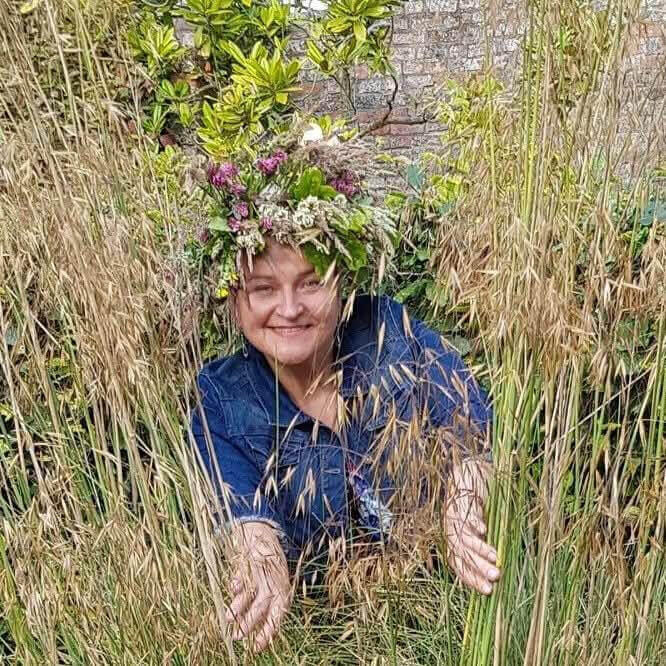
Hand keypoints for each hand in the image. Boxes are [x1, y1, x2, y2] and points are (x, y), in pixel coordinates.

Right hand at [224, 522, 291, 653]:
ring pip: (249, 593)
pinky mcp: (250, 563)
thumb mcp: (276, 590)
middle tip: (237, 637)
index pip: (275, 618)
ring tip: (228, 619)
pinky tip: (232, 589)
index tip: (256, 648)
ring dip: (238, 607)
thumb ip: (268, 610)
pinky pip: (243, 574)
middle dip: (248, 623)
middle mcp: (272, 585)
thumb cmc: (272, 572)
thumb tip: (259, 636)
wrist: (267, 538)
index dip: (266, 633)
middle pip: (261, 607)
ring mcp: (261, 573)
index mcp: (282, 594)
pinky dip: (237, 582)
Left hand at [443, 458, 500, 594]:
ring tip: (495, 558)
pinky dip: (473, 522)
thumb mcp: (480, 528)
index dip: (471, 578)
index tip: (488, 591)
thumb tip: (502, 571)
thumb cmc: (477, 506)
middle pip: (461, 553)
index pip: (458, 564)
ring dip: (479, 548)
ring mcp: (454, 515)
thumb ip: (485, 546)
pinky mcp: (460, 500)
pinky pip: (464, 513)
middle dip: (478, 567)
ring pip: (463, 536)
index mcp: (453, 539)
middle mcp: (450, 529)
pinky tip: (485, 530)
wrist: (468, 474)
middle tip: (495, 578)